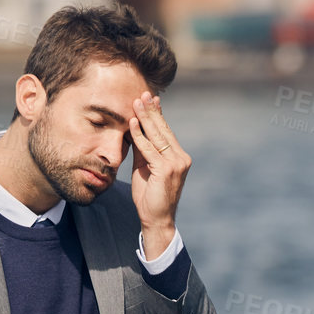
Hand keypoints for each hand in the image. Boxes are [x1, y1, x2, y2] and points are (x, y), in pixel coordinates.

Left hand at [127, 91, 189, 258]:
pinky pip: (150, 149)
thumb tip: (135, 130)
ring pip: (157, 136)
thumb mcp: (145, 168)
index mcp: (178, 157)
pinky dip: (140, 136)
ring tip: (135, 102)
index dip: (158, 114)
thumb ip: (143, 151)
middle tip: (143, 93)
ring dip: (145, 118)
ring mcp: (176, 164)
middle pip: (163, 130)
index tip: (151, 99)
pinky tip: (133, 124)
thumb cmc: (150, 196)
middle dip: (151, 111)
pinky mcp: (166, 170)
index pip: (166, 131)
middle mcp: (181, 158)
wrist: (157, 219)